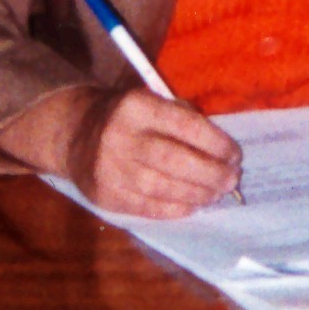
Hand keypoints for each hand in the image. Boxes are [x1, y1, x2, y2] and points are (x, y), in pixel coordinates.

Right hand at [0, 85, 242, 218]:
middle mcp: (120, 137)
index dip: (216, 144)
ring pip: (164, 189)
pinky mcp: (105, 196)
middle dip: (212, 174)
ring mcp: (110, 169)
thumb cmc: (127, 117)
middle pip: (176, 161)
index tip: (234, 155)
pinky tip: (192, 204)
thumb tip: (222, 154)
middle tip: (231, 180)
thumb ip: (183, 119)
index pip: (185, 126)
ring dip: (198, 194)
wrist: (74, 134)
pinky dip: (176, 208)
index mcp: (135, 106)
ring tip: (215, 193)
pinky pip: (148, 208)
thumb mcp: (151, 101)